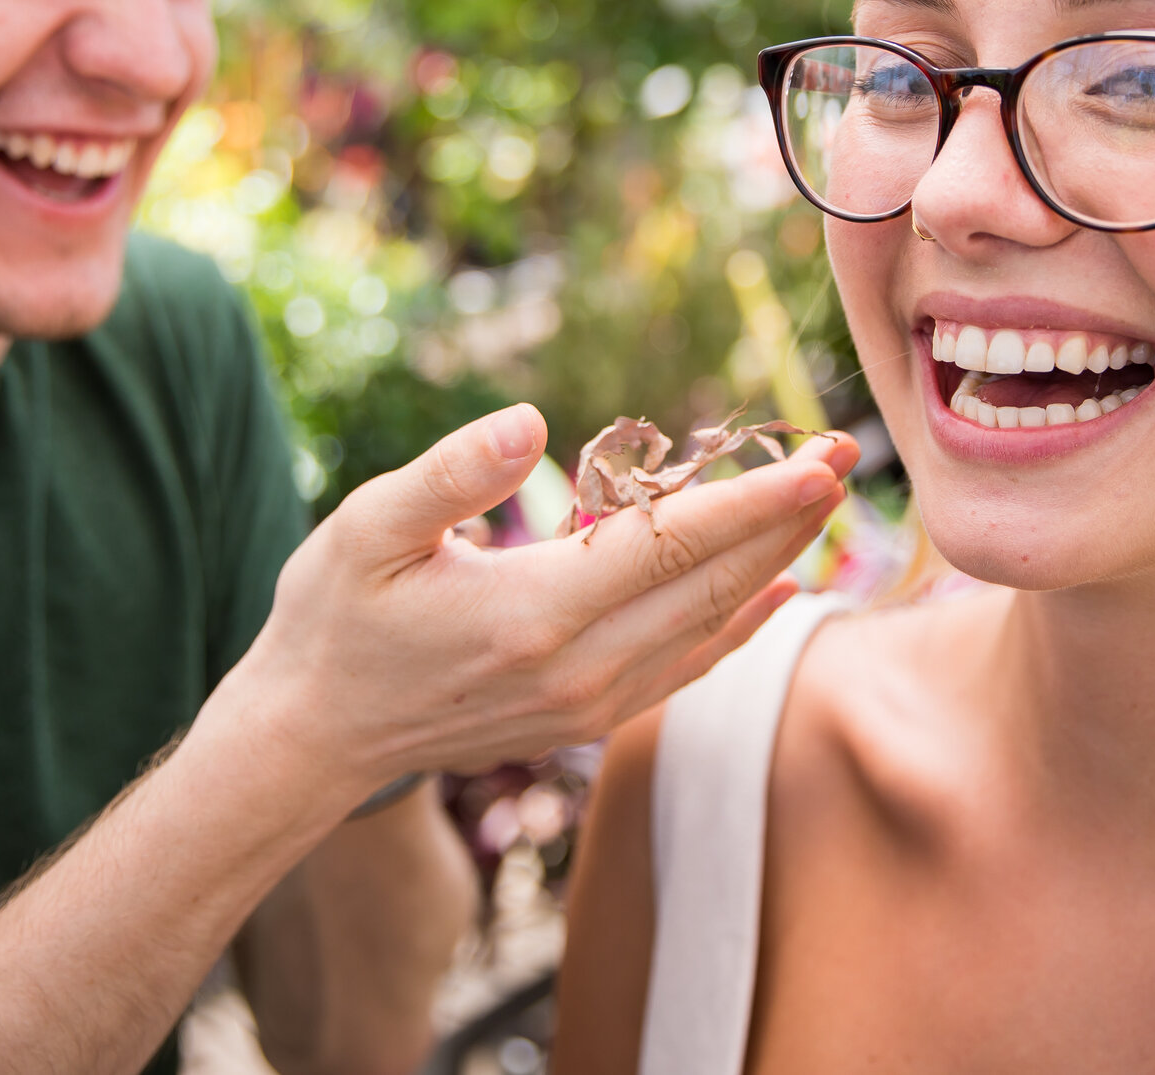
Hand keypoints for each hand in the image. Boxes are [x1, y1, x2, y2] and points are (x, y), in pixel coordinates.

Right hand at [212, 404, 854, 801]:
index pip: (670, 546)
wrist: (311, 736)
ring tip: (822, 503)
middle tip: (842, 455)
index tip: (816, 463)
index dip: (751, 502)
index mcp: (532, 612)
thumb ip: (450, 474)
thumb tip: (529, 419)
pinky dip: (740, 625)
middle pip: (711, 585)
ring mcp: (587, 703)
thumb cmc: (333, 617)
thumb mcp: (367, 528)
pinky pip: (687, 666)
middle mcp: (577, 668)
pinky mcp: (586, 718)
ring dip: (773, 563)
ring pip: (709, 626)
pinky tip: (776, 589)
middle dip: (785, 519)